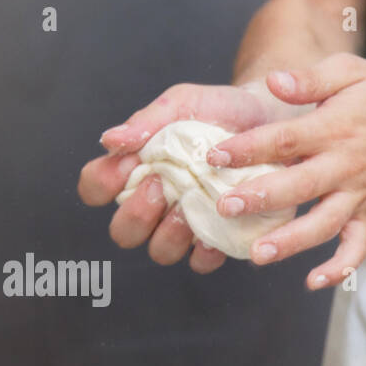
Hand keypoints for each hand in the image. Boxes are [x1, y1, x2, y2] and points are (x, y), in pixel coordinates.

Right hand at [78, 82, 286, 272]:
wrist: (271, 119)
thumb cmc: (219, 110)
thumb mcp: (183, 103)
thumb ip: (147, 121)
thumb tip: (109, 141)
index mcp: (136, 171)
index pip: (95, 189)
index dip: (101, 185)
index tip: (126, 167)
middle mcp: (155, 205)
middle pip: (123, 232)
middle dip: (137, 215)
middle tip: (160, 187)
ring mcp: (186, 226)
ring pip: (160, 252)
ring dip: (169, 234)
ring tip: (191, 205)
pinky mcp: (220, 239)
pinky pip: (201, 262)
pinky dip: (205, 250)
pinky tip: (216, 229)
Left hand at [206, 54, 365, 287]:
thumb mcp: (351, 72)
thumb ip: (311, 78)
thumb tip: (274, 82)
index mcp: (334, 130)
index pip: (285, 139)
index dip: (249, 148)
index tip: (215, 156)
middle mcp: (345, 167)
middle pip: (299, 187)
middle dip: (260, 199)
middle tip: (224, 207)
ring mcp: (357, 196)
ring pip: (323, 225)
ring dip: (291, 242)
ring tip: (258, 254)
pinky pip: (357, 249)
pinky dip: (339, 268)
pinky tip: (312, 281)